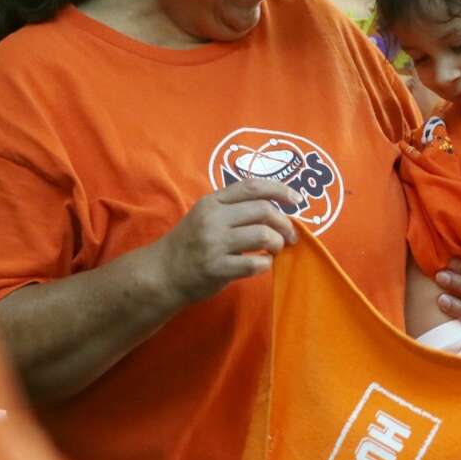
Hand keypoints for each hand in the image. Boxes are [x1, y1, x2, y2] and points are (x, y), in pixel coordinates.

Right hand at [151, 178, 298, 305]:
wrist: (162, 273)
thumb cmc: (190, 243)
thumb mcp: (206, 215)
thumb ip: (234, 207)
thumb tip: (277, 206)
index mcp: (213, 201)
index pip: (253, 186)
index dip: (280, 190)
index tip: (297, 200)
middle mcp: (213, 218)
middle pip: (263, 211)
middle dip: (284, 223)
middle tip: (289, 236)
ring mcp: (214, 243)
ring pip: (263, 235)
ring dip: (277, 243)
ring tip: (275, 250)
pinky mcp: (216, 268)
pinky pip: (255, 263)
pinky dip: (266, 263)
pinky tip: (261, 263)